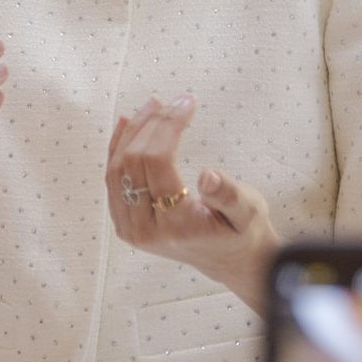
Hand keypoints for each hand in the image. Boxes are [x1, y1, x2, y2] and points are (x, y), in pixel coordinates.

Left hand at [105, 94, 277, 307]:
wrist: (230, 260)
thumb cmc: (242, 232)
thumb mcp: (248, 213)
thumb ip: (230, 196)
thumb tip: (208, 177)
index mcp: (177, 225)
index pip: (158, 163)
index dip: (169, 127)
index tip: (187, 102)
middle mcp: (146, 230)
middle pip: (134, 163)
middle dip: (153, 124)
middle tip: (174, 101)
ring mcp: (131, 228)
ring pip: (118, 169)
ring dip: (133, 132)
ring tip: (153, 105)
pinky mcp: (125, 222)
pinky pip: (113, 179)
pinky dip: (118, 148)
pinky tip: (129, 124)